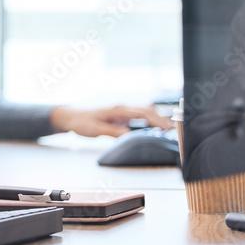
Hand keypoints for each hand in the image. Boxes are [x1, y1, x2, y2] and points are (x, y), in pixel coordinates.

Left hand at [49, 105, 173, 137]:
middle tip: (172, 130)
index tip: (167, 127)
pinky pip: (138, 117)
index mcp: (118, 110)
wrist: (71, 117)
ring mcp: (122, 112)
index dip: (156, 119)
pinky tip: (154, 129)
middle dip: (161, 119)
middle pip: (147, 111)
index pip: (142, 113)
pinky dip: (149, 121)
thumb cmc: (81, 122)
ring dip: (156, 119)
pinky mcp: (121, 117)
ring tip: (168, 130)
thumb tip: (128, 135)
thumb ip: (112, 132)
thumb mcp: (95, 129)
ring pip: (144, 112)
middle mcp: (122, 109)